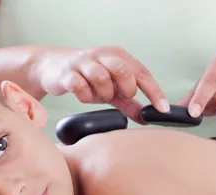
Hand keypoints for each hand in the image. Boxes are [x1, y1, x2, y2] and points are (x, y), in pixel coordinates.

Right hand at [31, 46, 169, 122]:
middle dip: (125, 89)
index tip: (163, 109)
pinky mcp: (67, 71)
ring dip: (103, 93)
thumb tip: (146, 118)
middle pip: (123, 71)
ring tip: (97, 95)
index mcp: (118, 56)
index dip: (155, 92)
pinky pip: (80, 86)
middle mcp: (103, 55)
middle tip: (118, 96)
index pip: (142, 73)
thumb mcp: (111, 90)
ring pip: (101, 78)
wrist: (51, 68)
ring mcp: (84, 62)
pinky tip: (83, 94)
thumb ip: (129, 103)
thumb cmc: (86, 77)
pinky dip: (84, 95)